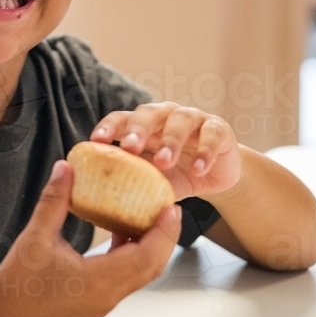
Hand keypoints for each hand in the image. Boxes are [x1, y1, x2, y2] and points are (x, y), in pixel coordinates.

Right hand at [0, 160, 181, 316]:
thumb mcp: (35, 238)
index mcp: (100, 282)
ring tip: (145, 215)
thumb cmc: (16, 287)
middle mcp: (108, 296)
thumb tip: (65, 167)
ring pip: (139, 274)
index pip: (148, 257)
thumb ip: (54, 201)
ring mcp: (102, 304)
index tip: (172, 207)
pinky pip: (123, 279)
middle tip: (166, 208)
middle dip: (164, 237)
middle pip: (151, 267)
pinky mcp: (94, 306)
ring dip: (147, 247)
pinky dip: (129, 257)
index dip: (165, 232)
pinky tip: (116, 235)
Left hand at [90, 102, 241, 200]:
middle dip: (137, 129)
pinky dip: (204, 152)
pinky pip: (211, 135)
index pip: (122, 118)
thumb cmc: (177, 174)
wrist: (217, 174)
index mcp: (144, 125)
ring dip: (170, 140)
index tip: (96, 140)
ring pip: (180, 121)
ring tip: (164, 162)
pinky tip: (199, 169)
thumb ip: (136, 183)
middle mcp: (166, 115)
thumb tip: (104, 203)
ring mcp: (193, 119)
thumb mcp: (155, 180)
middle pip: (149, 113)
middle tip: (130, 148)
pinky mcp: (218, 129)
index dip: (109, 127)